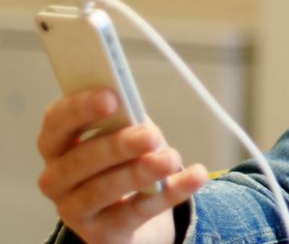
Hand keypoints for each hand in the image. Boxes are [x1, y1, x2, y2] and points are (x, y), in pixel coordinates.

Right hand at [37, 89, 208, 243]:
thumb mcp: (122, 135)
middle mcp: (56, 179)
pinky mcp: (101, 233)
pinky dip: (170, 193)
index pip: (57, 122)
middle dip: (117, 145)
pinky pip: (136, 212)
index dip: (80, 108)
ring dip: (141, 172)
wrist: (126, 213)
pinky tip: (195, 177)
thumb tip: (140, 120)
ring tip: (172, 159)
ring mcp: (74, 209)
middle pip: (80, 160)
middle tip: (151, 135)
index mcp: (56, 144)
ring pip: (102, 190)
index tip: (112, 97)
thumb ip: (125, 124)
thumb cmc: (119, 161)